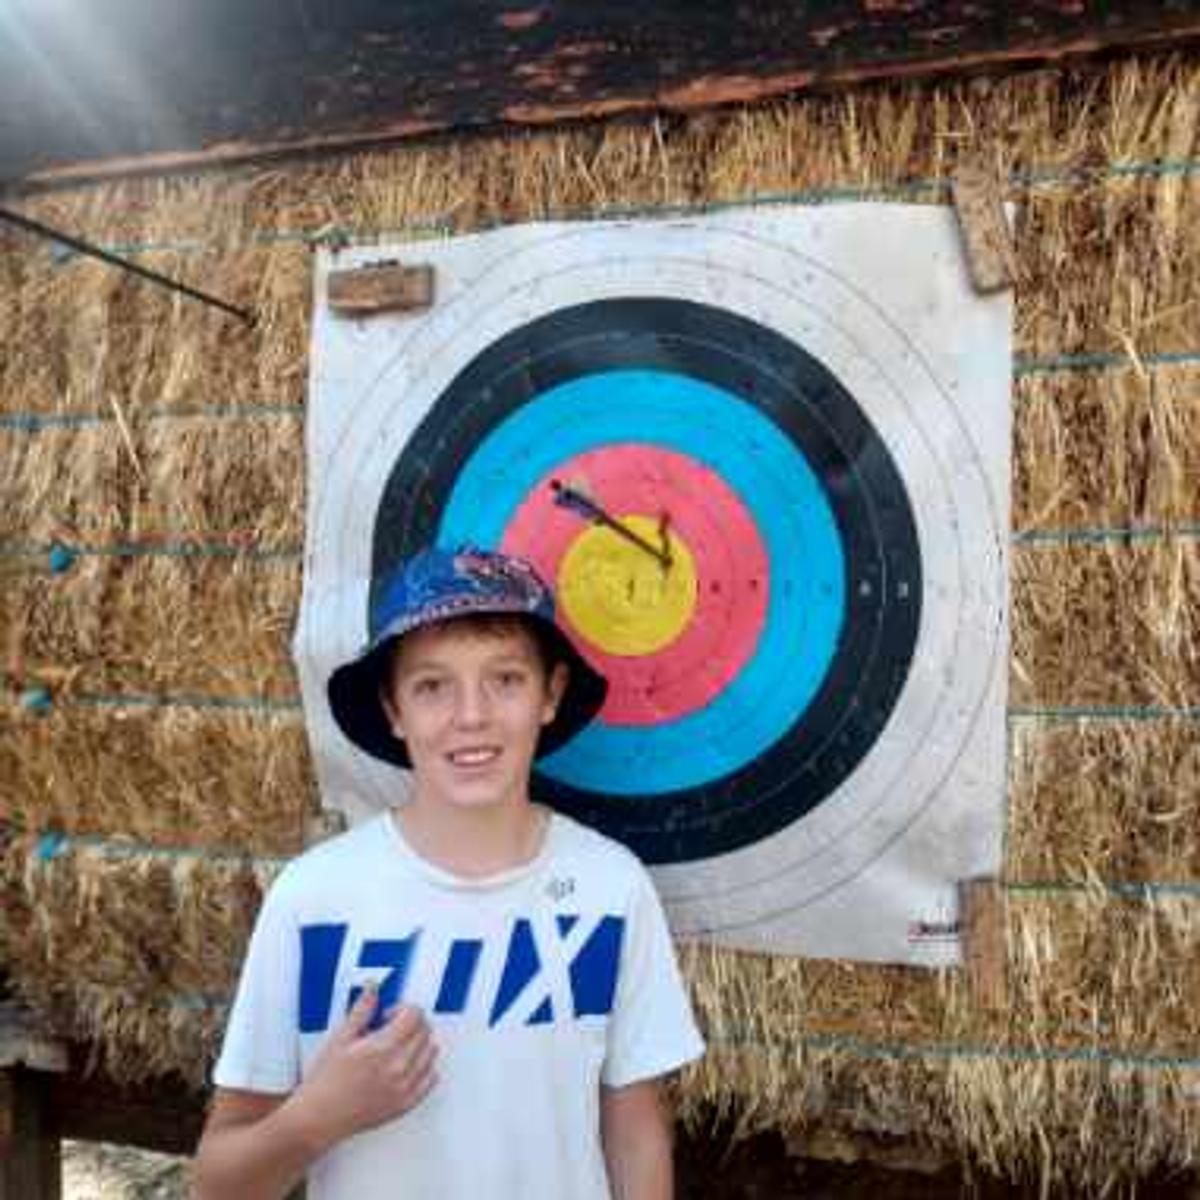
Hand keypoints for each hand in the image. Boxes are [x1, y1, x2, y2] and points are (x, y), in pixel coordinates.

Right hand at [291, 987, 438, 1151]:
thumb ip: (361, 1010)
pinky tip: (408, 1065)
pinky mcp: (405, 1104)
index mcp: (383, 1048)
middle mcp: (398, 1067)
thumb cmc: (325, 1082)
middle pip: (425, 1031)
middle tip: (392, 1027)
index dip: (403, 1008)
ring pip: (430, 1053)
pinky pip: (430, 1079)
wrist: (318, 1118)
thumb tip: (373, 988)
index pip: (414, 1015)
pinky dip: (425, 1067)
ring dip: (419, 1043)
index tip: (390, 1014)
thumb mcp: (340, 1038)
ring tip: (398, 1045)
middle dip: (411, 1023)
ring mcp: (404, 1087)